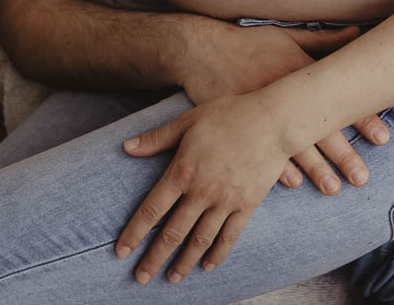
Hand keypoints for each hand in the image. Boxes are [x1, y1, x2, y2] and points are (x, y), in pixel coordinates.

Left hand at [115, 94, 296, 283]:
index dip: (134, 233)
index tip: (121, 252)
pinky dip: (217, 254)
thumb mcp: (188, 121)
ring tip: (172, 279)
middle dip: (154, 258)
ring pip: (199, 240)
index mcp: (183, 171)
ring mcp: (225, 201)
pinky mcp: (246, 206)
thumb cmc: (228, 114)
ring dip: (184, 262)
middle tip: (142, 278)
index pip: (152, 210)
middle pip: (173, 233)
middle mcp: (201, 192)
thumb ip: (157, 138)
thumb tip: (126, 147)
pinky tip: (207, 266)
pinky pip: (229, 237)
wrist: (272, 121)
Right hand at [181, 20, 388, 191]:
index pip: (334, 96)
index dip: (359, 117)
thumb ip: (323, 40)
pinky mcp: (238, 123)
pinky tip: (293, 181)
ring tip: (333, 187)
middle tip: (362, 177)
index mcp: (297, 70)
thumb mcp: (286, 37)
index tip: (382, 137)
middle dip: (342, 153)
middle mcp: (281, 91)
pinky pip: (260, 149)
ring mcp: (259, 108)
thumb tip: (358, 33)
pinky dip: (276, 166)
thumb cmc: (249, 43)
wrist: (202, 48)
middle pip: (316, 126)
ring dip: (314, 167)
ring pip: (292, 143)